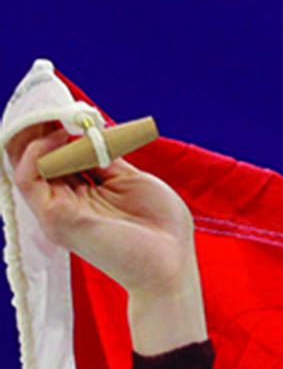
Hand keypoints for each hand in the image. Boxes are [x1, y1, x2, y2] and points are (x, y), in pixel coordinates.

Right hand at [8, 121, 204, 351]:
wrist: (170, 264)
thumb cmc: (160, 228)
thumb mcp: (133, 180)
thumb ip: (106, 158)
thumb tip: (88, 131)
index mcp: (84, 193)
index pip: (58, 158)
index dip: (58, 131)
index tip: (66, 108)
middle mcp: (65, 201)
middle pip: (36, 159)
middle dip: (40, 128)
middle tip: (49, 104)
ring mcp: (57, 210)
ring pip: (25, 166)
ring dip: (34, 135)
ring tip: (50, 115)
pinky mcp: (54, 217)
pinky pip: (30, 179)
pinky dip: (37, 153)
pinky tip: (54, 137)